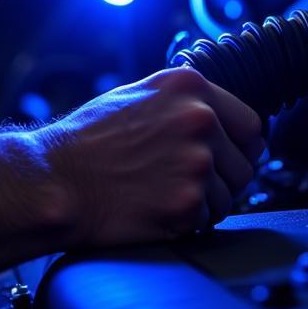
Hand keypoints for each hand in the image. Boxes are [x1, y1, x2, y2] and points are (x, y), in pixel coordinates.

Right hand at [35, 67, 264, 246]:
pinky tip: (153, 206)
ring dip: (204, 202)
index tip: (226, 156)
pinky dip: (185, 222)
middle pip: (245, 164)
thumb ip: (182, 102)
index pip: (251, 124)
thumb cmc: (87, 140)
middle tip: (180, 179)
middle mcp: (199, 119)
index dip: (239, 146)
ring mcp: (196, 162)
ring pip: (229, 196)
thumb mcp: (136, 96)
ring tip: (161, 191)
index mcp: (189, 86)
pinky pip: (207, 220)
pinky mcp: (188, 202)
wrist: (56, 179)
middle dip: (221, 178)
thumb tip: (221, 119)